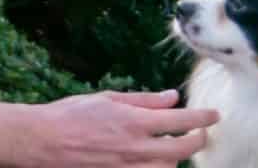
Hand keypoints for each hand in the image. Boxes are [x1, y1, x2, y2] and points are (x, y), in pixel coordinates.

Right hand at [24, 90, 216, 166]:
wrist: (43, 141)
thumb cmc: (71, 115)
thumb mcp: (108, 99)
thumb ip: (143, 100)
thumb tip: (172, 97)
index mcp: (133, 121)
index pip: (180, 119)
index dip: (202, 118)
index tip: (214, 115)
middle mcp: (134, 147)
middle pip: (181, 148)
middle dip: (198, 140)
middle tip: (203, 134)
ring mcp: (127, 167)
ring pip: (168, 167)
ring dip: (177, 157)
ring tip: (176, 147)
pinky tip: (157, 160)